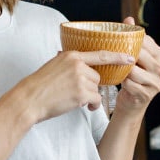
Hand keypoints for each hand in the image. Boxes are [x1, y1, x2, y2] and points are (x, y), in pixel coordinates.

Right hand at [20, 49, 136, 122]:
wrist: (29, 100)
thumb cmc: (40, 84)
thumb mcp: (54, 65)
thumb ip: (70, 62)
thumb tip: (83, 62)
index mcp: (72, 55)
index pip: (101, 54)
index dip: (117, 56)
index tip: (130, 57)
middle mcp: (78, 65)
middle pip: (97, 76)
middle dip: (90, 85)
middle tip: (74, 91)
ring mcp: (80, 79)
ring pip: (96, 88)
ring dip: (89, 95)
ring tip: (72, 98)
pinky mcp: (82, 94)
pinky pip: (96, 99)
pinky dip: (91, 104)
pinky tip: (80, 104)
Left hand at [113, 16, 159, 114]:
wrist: (133, 103)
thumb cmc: (134, 75)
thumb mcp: (137, 56)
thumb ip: (134, 38)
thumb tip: (129, 18)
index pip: (145, 42)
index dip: (130, 41)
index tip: (119, 42)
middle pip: (139, 55)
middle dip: (125, 54)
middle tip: (113, 54)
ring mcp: (156, 83)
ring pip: (133, 70)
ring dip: (122, 69)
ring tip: (116, 68)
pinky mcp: (146, 95)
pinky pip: (129, 83)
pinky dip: (122, 82)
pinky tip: (119, 81)